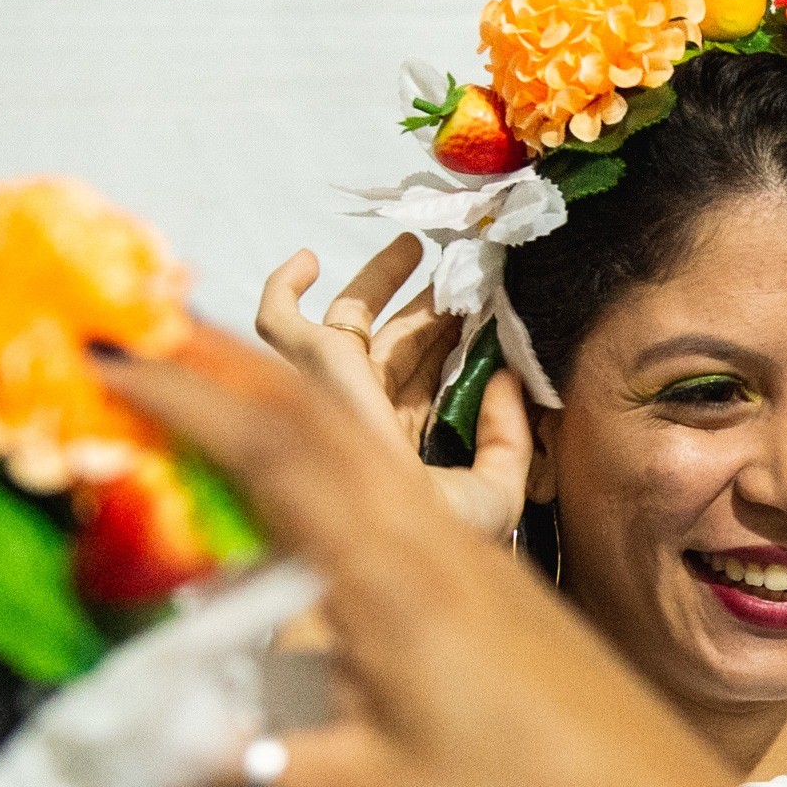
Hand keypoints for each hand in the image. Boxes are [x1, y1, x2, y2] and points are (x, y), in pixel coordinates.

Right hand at [103, 326, 744, 786]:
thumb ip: (239, 773)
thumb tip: (127, 762)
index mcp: (393, 581)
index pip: (269, 453)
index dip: (180, 395)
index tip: (103, 355)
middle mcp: (434, 546)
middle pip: (319, 421)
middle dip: (222, 370)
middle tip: (139, 338)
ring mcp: (472, 562)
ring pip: (367, 450)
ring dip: (282, 408)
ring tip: (208, 388)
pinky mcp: (496, 589)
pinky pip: (401, 495)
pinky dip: (334, 467)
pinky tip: (310, 498)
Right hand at [255, 239, 529, 541]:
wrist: (397, 539)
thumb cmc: (441, 534)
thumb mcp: (497, 491)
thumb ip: (509, 439)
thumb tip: (507, 378)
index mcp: (401, 441)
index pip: (425, 378)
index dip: (452, 341)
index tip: (487, 310)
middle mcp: (364, 413)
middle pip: (394, 343)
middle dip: (425, 306)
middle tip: (462, 274)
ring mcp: (336, 389)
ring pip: (350, 321)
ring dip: (379, 280)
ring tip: (416, 247)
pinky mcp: (314, 367)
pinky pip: (277, 320)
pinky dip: (282, 287)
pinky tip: (308, 260)